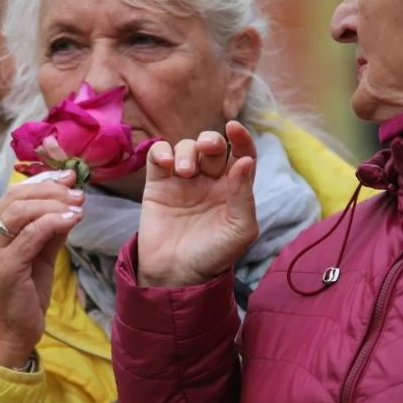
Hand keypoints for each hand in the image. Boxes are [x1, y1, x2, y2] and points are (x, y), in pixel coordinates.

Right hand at [0, 170, 84, 367]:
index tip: (70, 177)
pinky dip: (53, 222)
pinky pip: (30, 235)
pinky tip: (72, 220)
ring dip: (54, 203)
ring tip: (79, 204)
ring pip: (21, 212)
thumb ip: (51, 231)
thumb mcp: (40, 257)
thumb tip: (72, 206)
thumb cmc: (23, 297)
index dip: (43, 182)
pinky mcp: (5, 268)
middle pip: (16, 198)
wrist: (9, 335)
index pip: (14, 195)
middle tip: (78, 192)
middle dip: (51, 190)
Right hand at [137, 121, 258, 287]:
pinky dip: (162, 152)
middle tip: (207, 148)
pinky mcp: (157, 184)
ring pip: (186, 147)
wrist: (176, 274)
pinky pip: (159, 155)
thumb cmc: (213, 255)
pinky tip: (166, 164)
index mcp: (234, 188)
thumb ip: (244, 195)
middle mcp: (209, 181)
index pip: (241, 154)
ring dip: (186, 151)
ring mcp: (182, 181)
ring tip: (183, 172)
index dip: (241, 138)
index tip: (234, 128)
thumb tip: (245, 161)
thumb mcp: (240, 230)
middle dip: (211, 140)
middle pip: (212, 146)